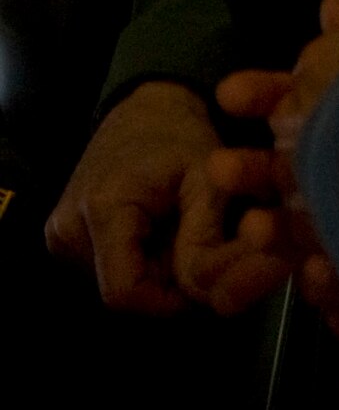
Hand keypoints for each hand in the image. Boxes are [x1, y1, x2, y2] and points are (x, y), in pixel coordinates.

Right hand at [45, 82, 218, 312]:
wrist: (145, 108)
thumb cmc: (181, 138)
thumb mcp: (209, 180)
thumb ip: (206, 238)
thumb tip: (205, 295)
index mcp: (101, 209)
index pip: (124, 294)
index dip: (167, 301)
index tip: (198, 278)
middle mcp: (67, 227)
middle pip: (121, 290)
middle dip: (164, 280)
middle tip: (190, 241)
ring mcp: (59, 234)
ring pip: (115, 282)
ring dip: (152, 270)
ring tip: (171, 227)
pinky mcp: (62, 236)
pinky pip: (106, 269)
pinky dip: (136, 259)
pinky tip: (152, 228)